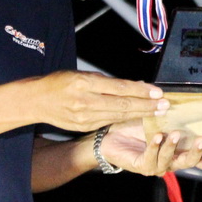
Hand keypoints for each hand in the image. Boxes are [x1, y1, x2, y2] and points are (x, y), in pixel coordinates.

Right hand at [35, 71, 169, 131]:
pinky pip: (108, 122)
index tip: (158, 92)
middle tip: (164, 105)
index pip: (119, 89)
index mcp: (85, 84)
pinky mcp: (84, 127)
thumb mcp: (83, 75)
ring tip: (157, 112)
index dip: (141, 92)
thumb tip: (134, 86)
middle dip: (146, 106)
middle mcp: (85, 102)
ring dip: (140, 115)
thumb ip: (108, 82)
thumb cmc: (60, 82)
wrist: (37, 101)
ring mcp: (84, 117)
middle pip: (122, 105)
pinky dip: (124, 119)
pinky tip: (137, 117)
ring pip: (118, 116)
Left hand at [100, 119, 201, 175]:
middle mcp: (170, 161)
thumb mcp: (157, 116)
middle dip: (197, 153)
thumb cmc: (135, 127)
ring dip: (174, 147)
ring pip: (171, 161)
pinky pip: (152, 159)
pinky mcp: (143, 166)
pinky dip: (155, 147)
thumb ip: (170, 109)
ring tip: (175, 134)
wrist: (111, 135)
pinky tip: (156, 136)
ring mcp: (157, 166)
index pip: (199, 160)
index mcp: (178, 151)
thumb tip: (178, 93)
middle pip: (189, 163)